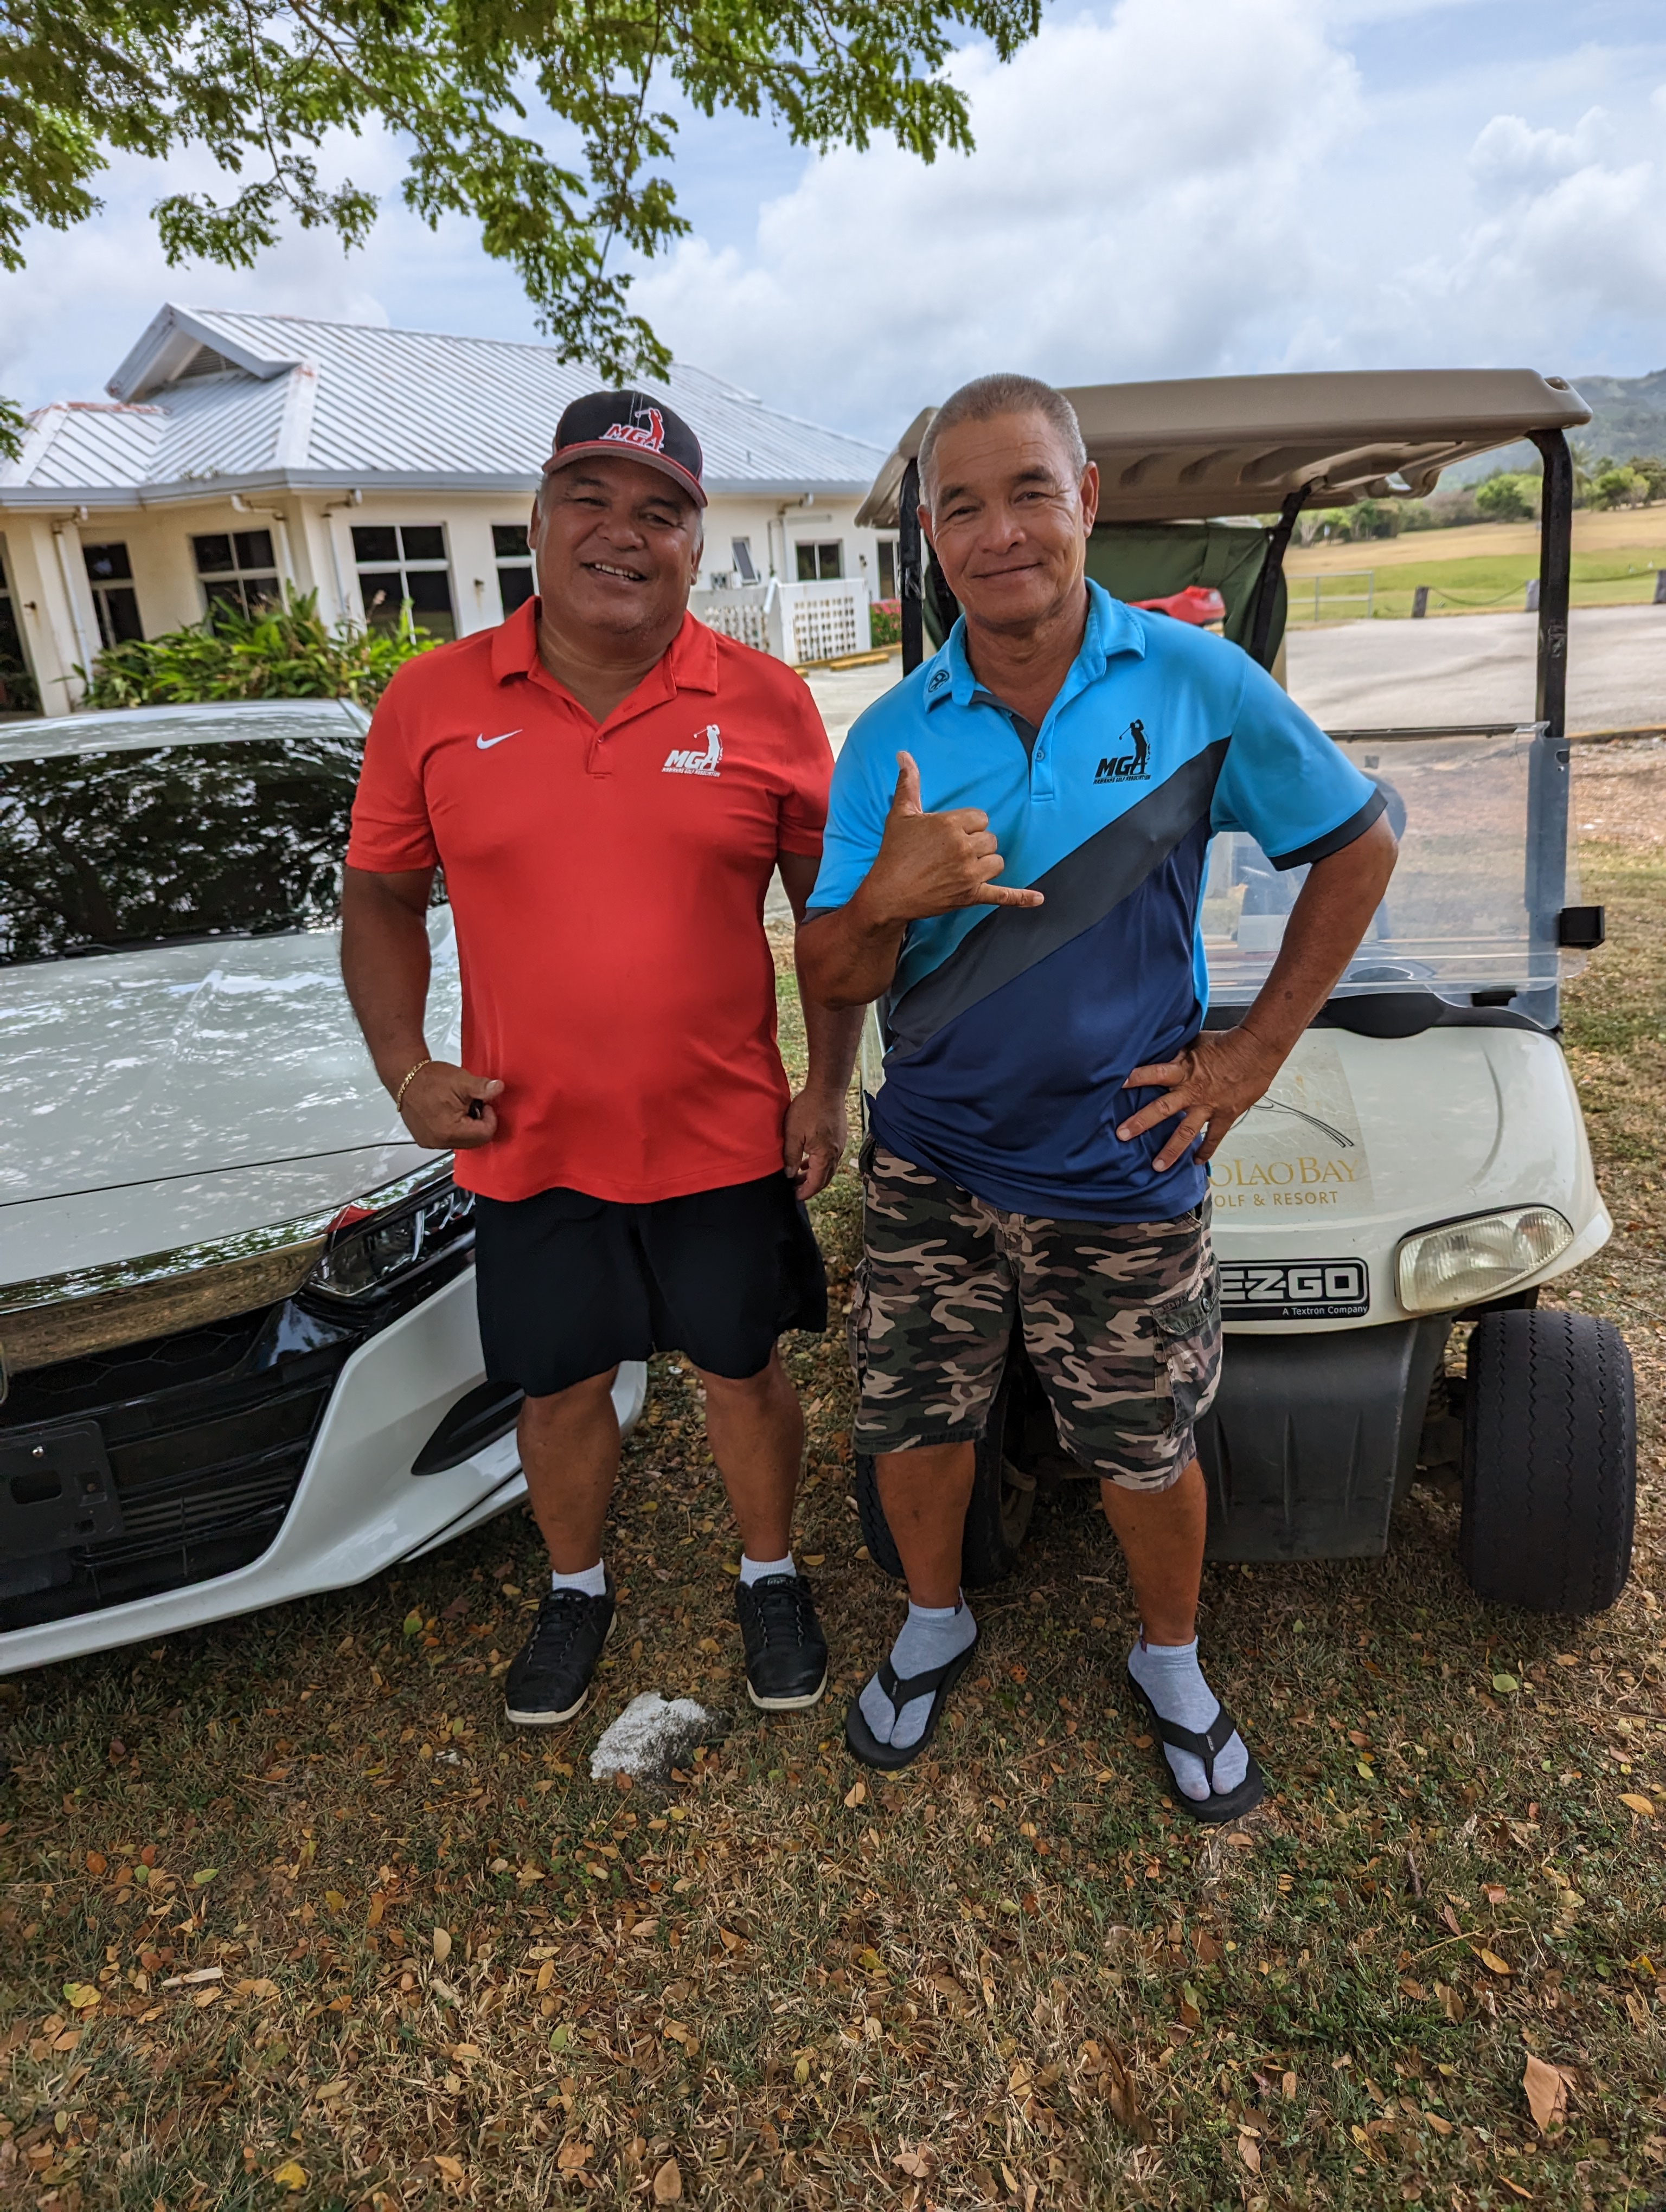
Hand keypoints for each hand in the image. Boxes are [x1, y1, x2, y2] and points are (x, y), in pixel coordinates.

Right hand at [396, 1060, 503, 1150]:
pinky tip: (450, 1113)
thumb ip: (482, 1088)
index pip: (485, 1134)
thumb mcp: (461, 1081)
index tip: (484, 1104)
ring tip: (460, 1108)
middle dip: (479, 1123)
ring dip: (468, 1127)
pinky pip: (449, 1140)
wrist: (405, 1078)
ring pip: (463, 1142)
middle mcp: (439, 1142)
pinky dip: (455, 1129)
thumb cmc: (429, 1079)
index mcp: (450, 1131)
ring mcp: (431, 1143)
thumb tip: (498, 1088)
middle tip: (473, 1105)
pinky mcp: (425, 1140)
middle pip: (475, 1141)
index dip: (490, 1117)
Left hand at [783, 1083, 848, 1199]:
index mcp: (825, 1155)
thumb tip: (790, 1174)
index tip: (795, 1196)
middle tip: (795, 1189)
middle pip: (825, 1179)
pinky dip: (819, 1164)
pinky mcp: (839, 1137)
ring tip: (799, 1176)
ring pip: (828, 1168)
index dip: (805, 1192)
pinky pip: (830, 1157)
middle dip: (810, 1187)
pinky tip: (808, 1160)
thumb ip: (791, 1157)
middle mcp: (836, 1153)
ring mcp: (840, 1145)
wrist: (827, 1089)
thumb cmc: (809, 1108)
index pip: (817, 1183)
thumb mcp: (793, 1134)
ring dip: (815, 1175)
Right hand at [855, 752, 1043, 925]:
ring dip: (986, 863)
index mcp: (950, 824)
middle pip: (990, 839)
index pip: (980, 817)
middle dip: (976, 844)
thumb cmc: (893, 853)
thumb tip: (903, 754)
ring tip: (965, 867)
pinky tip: (1039, 898)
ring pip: (997, 861)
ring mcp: (970, 873)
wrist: (887, 894)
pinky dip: (1022, 898)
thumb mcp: (900, 814)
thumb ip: (908, 782)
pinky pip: (1003, 895)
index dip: (968, 825)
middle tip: (952, 853)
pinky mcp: (971, 896)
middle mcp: (964, 847)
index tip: (951, 834)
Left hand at [1116, 1029, 1283, 1171]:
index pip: (1153, 1073)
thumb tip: (1159, 1051)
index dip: (1135, 1078)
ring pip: (1186, 1132)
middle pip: (1162, 1109)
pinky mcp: (1225, 1115)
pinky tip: (1196, 1162)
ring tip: (1157, 1166)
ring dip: (1171, 1150)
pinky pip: (1214, 1138)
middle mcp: (1193, 1091)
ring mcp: (1209, 1106)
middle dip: (1141, 1122)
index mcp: (1184, 1070)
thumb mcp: (1196, 1043)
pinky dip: (1205, 1150)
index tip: (1116, 1084)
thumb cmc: (1228, 1042)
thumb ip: (1177, 1052)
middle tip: (1122, 1135)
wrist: (1258, 1049)